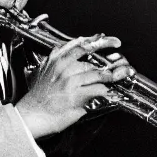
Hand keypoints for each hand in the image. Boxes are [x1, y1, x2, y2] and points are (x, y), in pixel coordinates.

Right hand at [15, 33, 133, 138]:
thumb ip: (58, 63)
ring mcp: (70, 80)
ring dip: (114, 75)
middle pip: (93, 59)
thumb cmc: (38, 98)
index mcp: (56, 59)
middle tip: (124, 62)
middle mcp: (64, 66)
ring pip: (99, 73)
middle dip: (111, 60)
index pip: (80, 44)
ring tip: (124, 74)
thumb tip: (77, 63)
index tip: (112, 41)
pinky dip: (108, 91)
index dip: (99, 41)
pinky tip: (113, 92)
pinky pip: (98, 89)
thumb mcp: (44, 73)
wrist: (31, 115)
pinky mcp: (76, 94)